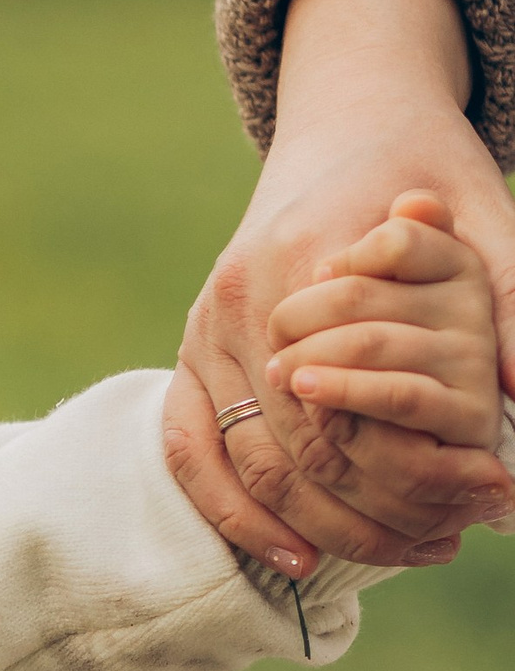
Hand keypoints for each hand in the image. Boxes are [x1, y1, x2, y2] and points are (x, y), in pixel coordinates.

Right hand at [167, 0, 514, 572]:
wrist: (349, 115)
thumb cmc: (425, 163)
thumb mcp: (484, 215)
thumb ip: (506, 298)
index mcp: (302, 264)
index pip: (341, 410)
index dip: (412, 472)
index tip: (485, 499)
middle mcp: (238, 301)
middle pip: (292, 449)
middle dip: (371, 513)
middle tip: (451, 543)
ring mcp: (204, 326)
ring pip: (242, 462)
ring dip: (313, 526)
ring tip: (400, 552)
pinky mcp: (192, 345)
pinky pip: (187, 444)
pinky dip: (232, 510)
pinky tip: (292, 554)